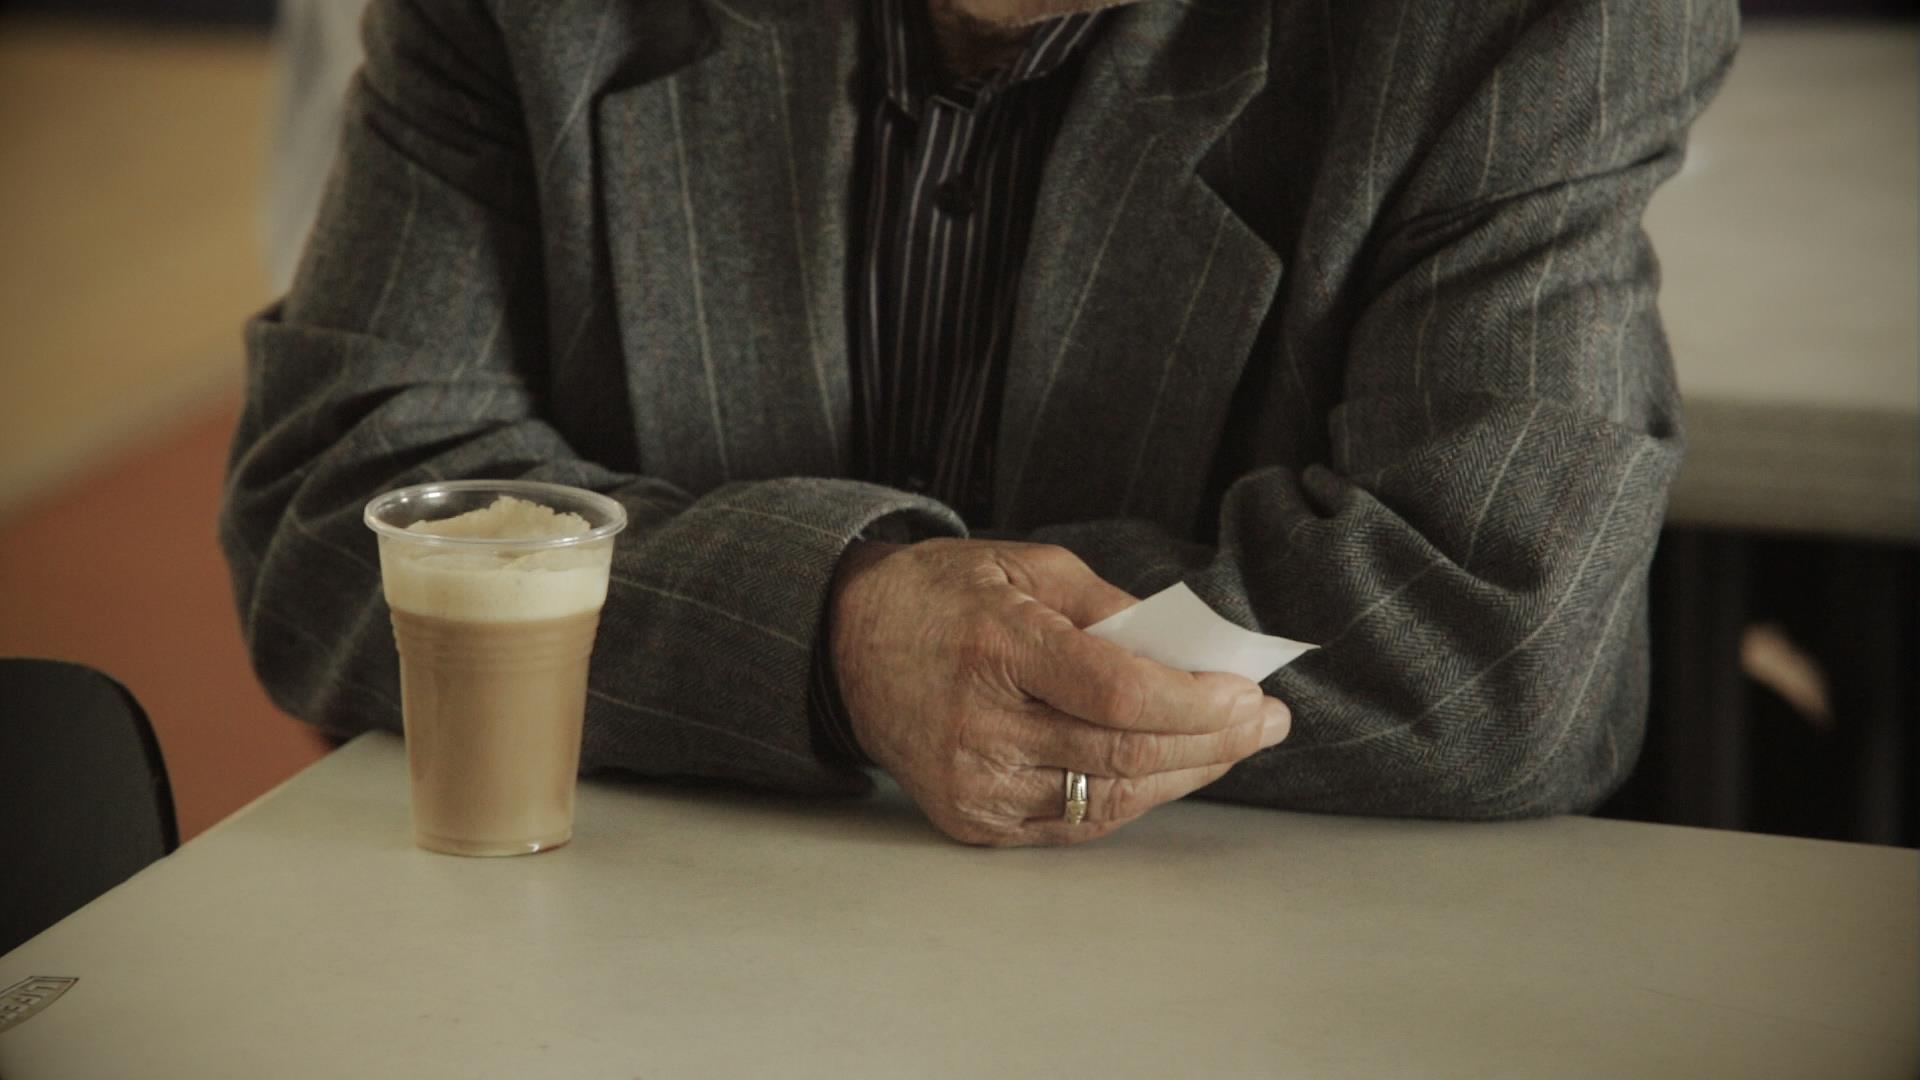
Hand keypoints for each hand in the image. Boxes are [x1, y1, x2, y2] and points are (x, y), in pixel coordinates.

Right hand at [828, 539, 1290, 845]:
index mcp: (996, 647)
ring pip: (1108, 800)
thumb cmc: (944, 596)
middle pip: (1122, 754)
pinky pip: (1076, 824)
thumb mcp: (1027, 566)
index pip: (1115, 692)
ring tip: (1233, 746)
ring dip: (1184, 775)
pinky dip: (1133, 799)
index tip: (1249, 694)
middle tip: (1266, 723)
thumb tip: (1191, 654)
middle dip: (1212, 742)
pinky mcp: (971, 819)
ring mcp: (972, 783)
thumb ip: (1111, 608)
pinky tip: (1171, 770)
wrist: (847, 644)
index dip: (1194, 702)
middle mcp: (979, 725)